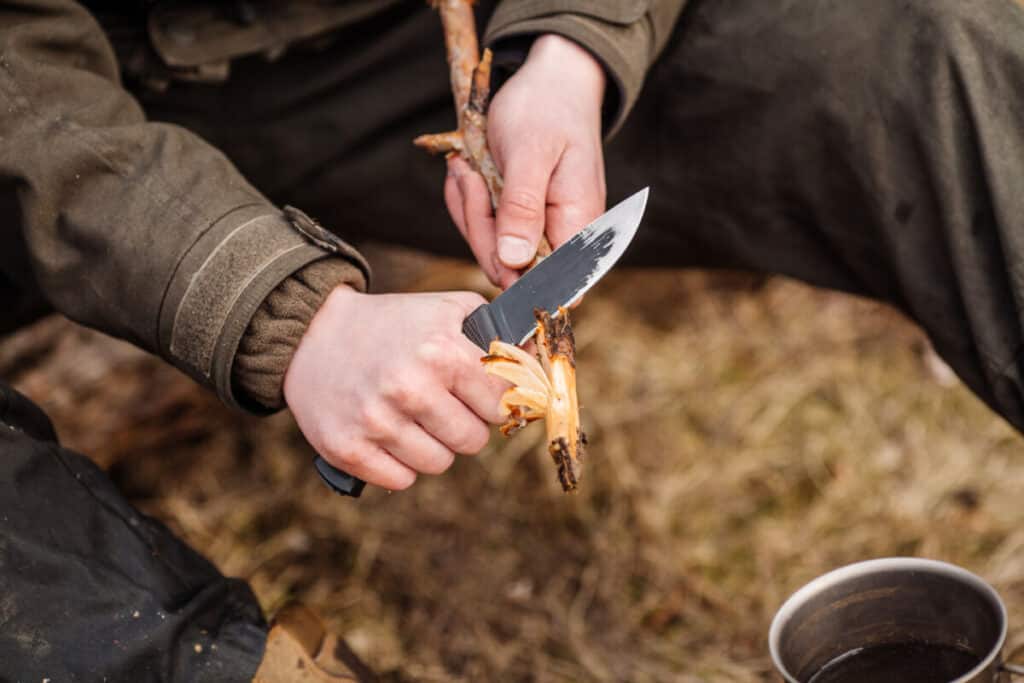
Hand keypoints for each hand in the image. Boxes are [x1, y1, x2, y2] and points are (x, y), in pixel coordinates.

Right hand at [284, 285, 505, 490]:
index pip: (503, 404)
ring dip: (432, 445)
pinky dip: (399, 463)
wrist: (312, 334)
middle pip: (474, 441)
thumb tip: (540, 366)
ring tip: (410, 415)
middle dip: (464, 424)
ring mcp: (376, 421)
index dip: (495, 401)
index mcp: (441, 351)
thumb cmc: (392, 324)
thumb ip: (498, 334)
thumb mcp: (448, 310)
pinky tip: (387, 433)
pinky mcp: (348, 449)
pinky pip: (402, 480)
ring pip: (439, 464)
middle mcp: (409, 387)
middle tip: (440, 403)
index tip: (480, 395)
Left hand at [445, 34, 606, 288]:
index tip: (488, 230)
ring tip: (469, 167)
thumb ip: (524, 207)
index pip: (556, 288)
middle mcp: (563, 236)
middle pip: (512, 272)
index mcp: (579, 225)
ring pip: (491, 253)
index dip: (517, 281)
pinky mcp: (517, 221)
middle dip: (479, 228)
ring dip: (469, 211)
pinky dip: (468, 203)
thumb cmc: (546, 109)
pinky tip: (469, 170)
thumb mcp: (530, 153)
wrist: (549, 82)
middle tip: (471, 177)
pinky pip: (483, 232)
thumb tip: (515, 261)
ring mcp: (538, 230)